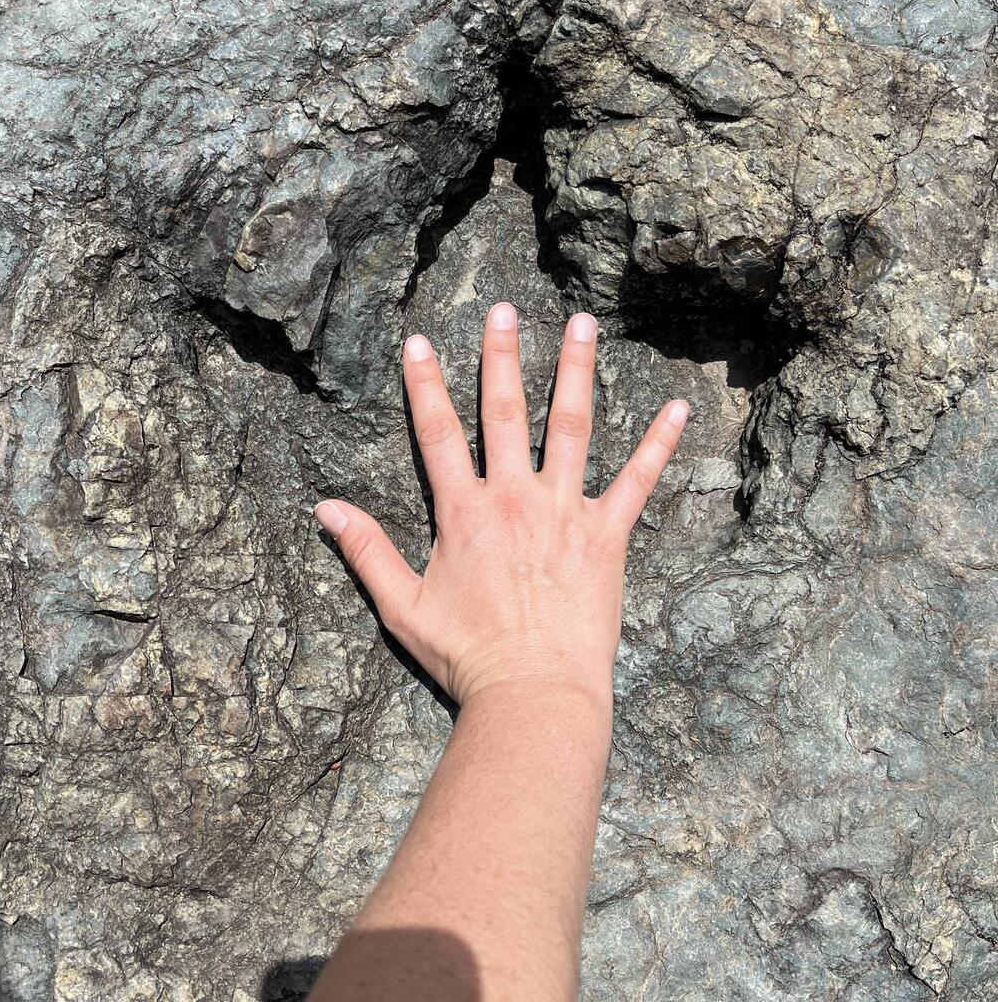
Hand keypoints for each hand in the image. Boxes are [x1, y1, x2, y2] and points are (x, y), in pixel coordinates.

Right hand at [313, 303, 687, 707]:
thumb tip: (325, 509)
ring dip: (577, 371)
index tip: (418, 341)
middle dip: (502, 356)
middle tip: (505, 308)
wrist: (533, 693)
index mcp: (464, 513)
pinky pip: (637, 481)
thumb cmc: (467, 657)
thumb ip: (366, 551)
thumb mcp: (402, 607)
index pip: (437, 434)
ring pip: (571, 427)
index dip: (425, 384)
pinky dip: (658, 443)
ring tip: (583, 323)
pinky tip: (677, 408)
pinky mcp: (607, 536)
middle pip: (505, 412)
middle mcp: (514, 499)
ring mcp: (564, 513)